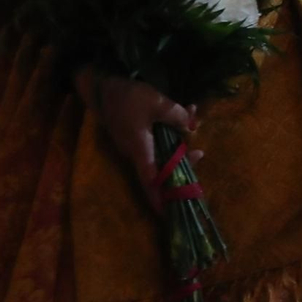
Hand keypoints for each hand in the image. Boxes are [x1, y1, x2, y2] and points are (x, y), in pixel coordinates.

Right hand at [81, 73, 199, 213]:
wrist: (102, 87)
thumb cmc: (127, 98)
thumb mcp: (157, 103)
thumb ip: (176, 116)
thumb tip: (191, 126)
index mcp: (141, 151)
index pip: (151, 181)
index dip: (160, 198)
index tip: (169, 214)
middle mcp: (137, 153)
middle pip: (161, 168)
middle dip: (181, 164)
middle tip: (199, 155)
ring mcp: (135, 145)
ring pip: (161, 151)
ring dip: (178, 141)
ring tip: (193, 118)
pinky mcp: (136, 135)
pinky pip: (156, 140)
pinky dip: (170, 130)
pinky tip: (185, 111)